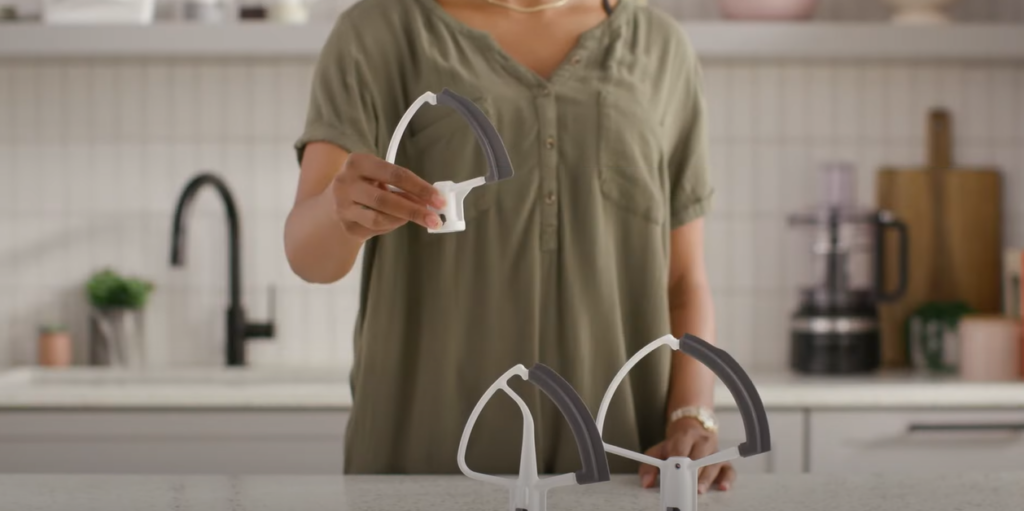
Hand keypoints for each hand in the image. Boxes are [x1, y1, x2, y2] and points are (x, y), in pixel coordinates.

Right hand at [329, 152, 446, 240]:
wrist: (332, 202)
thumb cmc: (365, 185)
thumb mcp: (379, 177)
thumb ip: (401, 186)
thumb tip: (429, 202)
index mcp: (358, 162)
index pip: (395, 174)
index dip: (420, 188)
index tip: (439, 199)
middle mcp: (345, 183)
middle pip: (385, 200)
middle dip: (414, 210)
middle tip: (435, 219)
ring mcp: (342, 206)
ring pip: (379, 218)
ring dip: (403, 219)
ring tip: (418, 218)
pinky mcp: (346, 225)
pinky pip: (375, 229)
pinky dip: (391, 225)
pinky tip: (395, 220)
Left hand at [638, 418, 736, 492]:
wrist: (691, 429)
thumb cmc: (676, 444)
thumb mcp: (659, 450)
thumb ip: (649, 465)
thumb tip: (646, 483)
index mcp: (686, 436)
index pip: (681, 450)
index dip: (678, 462)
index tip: (674, 473)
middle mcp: (703, 442)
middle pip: (699, 457)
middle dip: (692, 472)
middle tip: (685, 484)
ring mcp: (715, 451)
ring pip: (714, 464)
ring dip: (706, 477)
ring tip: (699, 489)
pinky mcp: (724, 461)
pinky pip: (729, 470)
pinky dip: (727, 479)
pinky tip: (722, 487)